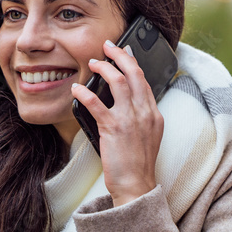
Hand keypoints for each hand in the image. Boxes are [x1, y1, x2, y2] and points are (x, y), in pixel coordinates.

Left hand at [71, 39, 163, 205]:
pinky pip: (96, 103)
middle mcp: (145, 112)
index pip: (144, 81)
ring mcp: (130, 119)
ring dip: (104, 68)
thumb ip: (141, 117)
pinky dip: (85, 92)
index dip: (132, 63)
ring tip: (93, 63)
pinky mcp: (114, 128)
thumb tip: (126, 102)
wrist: (136, 185)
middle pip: (135, 73)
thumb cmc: (138, 164)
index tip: (123, 53)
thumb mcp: (148, 137)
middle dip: (120, 55)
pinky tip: (77, 89)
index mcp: (154, 114)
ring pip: (119, 81)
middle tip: (108, 46)